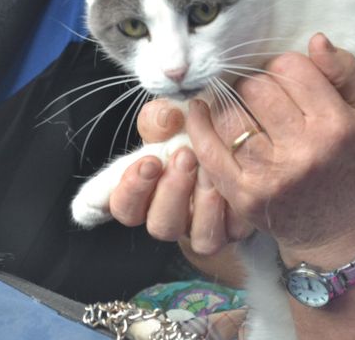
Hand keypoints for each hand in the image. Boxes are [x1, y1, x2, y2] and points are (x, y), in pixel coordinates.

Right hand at [108, 100, 253, 253]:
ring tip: (207, 166)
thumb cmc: (192, 135)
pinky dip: (222, 209)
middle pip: (158, 225)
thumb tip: (166, 118)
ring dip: (197, 199)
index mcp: (143, 193)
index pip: (120, 205)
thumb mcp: (172, 121)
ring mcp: (196, 230)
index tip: (148, 162)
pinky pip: (218, 234)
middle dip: (170, 189)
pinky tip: (226, 186)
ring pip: (189, 236)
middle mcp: (166, 216)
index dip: (128, 190)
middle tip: (184, 156)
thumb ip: (160, 118)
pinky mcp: (226, 233)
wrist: (234, 148)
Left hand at [188, 33, 354, 263]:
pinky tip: (199, 111)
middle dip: (253, 82)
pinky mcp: (243, 195)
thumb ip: (345, 73)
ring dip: (227, 101)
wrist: (336, 231)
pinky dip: (199, 124)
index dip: (282, 65)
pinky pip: (209, 149)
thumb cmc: (350, 164)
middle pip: (256, 88)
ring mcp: (270, 175)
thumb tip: (316, 40)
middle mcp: (304, 150)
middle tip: (256, 91)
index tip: (283, 77)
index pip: (291, 68)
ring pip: (230, 114)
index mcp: (336, 125)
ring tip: (234, 101)